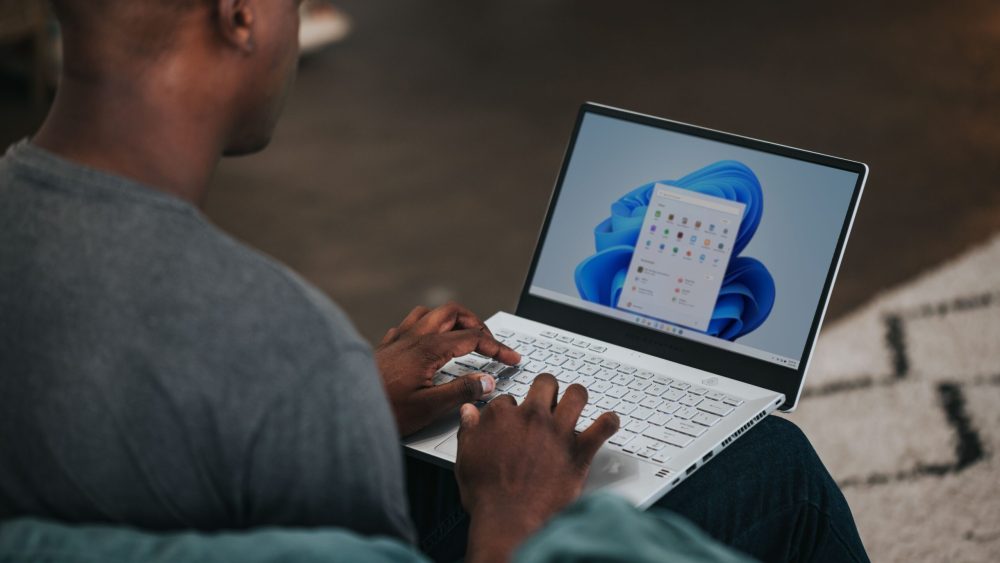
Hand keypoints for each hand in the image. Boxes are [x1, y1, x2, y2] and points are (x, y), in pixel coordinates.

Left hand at [375, 303, 520, 436]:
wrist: (344, 410)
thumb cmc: (383, 411)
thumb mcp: (429, 407)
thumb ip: (461, 392)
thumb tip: (487, 381)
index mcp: (428, 348)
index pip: (473, 337)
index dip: (497, 347)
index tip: (511, 358)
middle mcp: (413, 336)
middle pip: (453, 312)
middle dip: (476, 323)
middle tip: (490, 343)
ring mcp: (398, 338)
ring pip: (430, 313)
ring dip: (452, 320)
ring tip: (464, 336)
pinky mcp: (386, 346)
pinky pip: (410, 323)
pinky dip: (428, 326)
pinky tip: (429, 342)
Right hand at [455, 374, 619, 562]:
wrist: (510, 520)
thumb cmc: (488, 495)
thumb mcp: (466, 458)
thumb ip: (469, 430)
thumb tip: (469, 413)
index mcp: (502, 417)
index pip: (508, 399)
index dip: (511, 409)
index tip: (513, 419)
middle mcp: (532, 417)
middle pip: (545, 384)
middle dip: (546, 389)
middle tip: (547, 400)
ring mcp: (558, 432)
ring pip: (577, 395)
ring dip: (577, 397)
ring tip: (576, 403)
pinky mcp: (579, 451)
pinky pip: (603, 427)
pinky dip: (609, 423)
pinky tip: (608, 423)